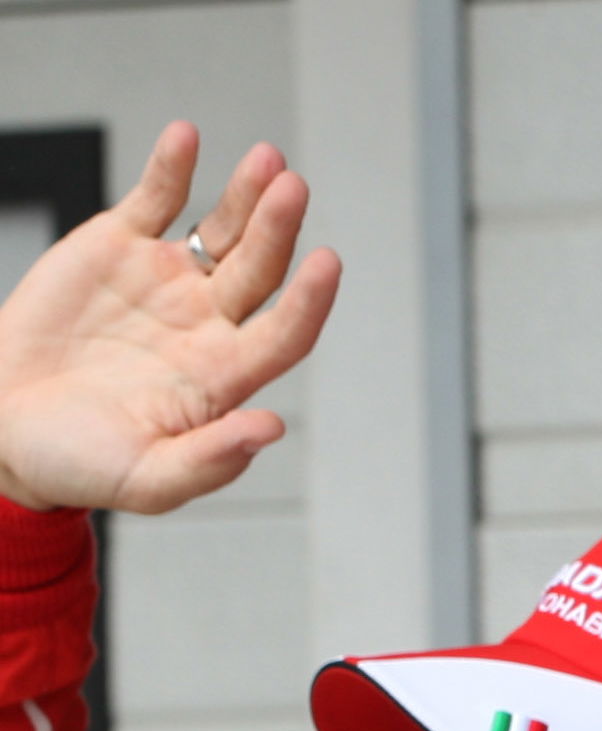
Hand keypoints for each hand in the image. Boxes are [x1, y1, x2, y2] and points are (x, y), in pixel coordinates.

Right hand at [0, 124, 340, 514]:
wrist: (6, 429)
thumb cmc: (80, 464)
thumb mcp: (145, 479)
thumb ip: (208, 460)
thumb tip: (270, 428)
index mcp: (224, 375)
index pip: (285, 333)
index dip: (309, 301)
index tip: (327, 262)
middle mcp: (208, 323)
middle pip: (259, 269)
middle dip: (277, 229)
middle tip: (290, 188)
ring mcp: (168, 281)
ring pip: (222, 229)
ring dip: (246, 195)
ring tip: (267, 160)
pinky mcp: (118, 247)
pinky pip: (155, 200)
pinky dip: (172, 168)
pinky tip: (186, 136)